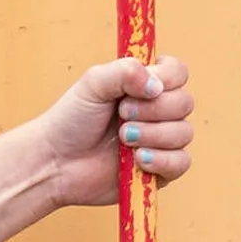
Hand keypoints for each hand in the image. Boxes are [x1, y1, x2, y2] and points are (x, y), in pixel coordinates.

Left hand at [41, 56, 193, 209]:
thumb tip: (156, 86)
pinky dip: (162, 160)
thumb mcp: (92, 83)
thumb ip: (124, 71)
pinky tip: (138, 160)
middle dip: (152, 110)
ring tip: (123, 139)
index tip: (133, 90)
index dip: (165, 79)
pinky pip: (181, 163)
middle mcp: (158, 111)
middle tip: (121, 116)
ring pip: (184, 133)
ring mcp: (160, 141)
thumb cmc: (71, 121)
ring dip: (153, 135)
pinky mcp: (159, 170)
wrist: (56, 162)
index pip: (179, 73)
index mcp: (146, 85)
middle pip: (185, 103)